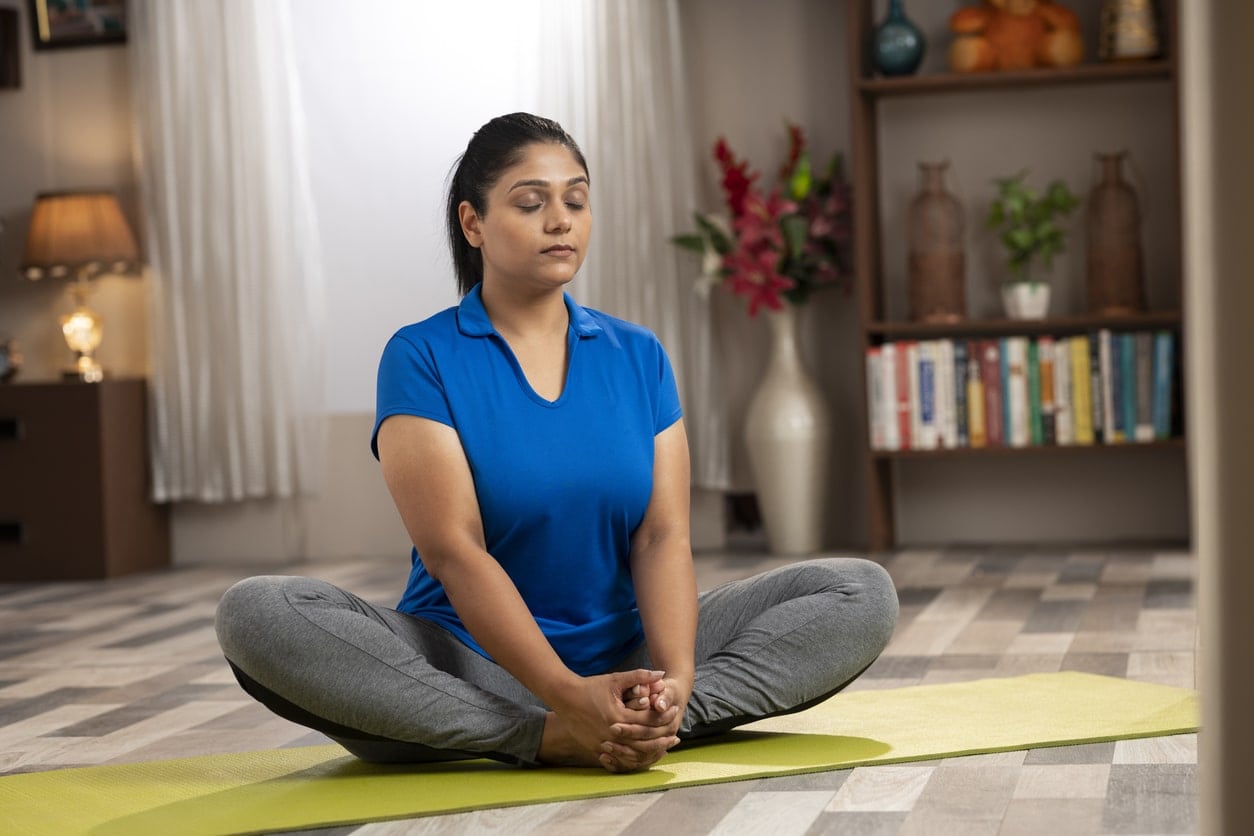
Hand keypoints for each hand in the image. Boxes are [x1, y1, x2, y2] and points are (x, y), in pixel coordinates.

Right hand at [539, 669, 677, 771]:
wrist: (564, 697)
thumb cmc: (590, 686)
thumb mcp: (616, 679)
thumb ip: (640, 676)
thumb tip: (662, 673)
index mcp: (618, 717)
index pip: (648, 720)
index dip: (664, 716)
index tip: (675, 712)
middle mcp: (611, 734)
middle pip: (643, 741)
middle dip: (661, 740)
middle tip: (675, 738)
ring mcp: (602, 744)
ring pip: (632, 754)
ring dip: (649, 752)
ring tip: (662, 749)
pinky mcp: (595, 749)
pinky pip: (618, 758)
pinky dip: (632, 757)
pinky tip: (641, 755)